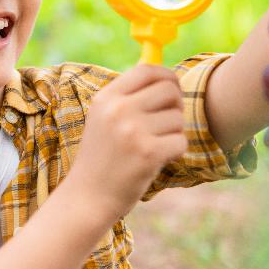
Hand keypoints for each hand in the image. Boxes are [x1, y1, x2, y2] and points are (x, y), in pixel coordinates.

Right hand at [69, 64, 187, 220]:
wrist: (87, 197)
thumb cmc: (101, 157)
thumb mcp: (103, 119)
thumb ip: (129, 96)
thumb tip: (165, 76)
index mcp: (107, 97)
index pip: (147, 71)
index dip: (167, 76)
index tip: (171, 89)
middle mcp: (119, 110)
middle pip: (169, 90)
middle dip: (175, 105)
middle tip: (166, 123)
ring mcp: (133, 131)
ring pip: (178, 118)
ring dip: (173, 133)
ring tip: (154, 146)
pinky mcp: (148, 153)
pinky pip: (181, 141)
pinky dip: (175, 152)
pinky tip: (158, 160)